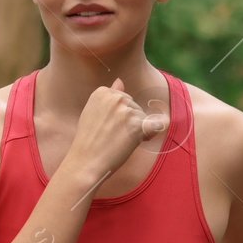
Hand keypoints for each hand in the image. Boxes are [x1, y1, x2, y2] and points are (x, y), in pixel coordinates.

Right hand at [65, 77, 168, 197]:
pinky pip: (157, 125)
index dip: (121, 115)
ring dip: (138, 131)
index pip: (123, 99)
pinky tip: (144, 139)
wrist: (85, 161)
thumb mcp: (93, 112)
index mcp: (102, 92)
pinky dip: (155, 131)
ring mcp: (126, 110)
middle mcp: (115, 97)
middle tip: (115, 138)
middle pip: (135, 107)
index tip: (111, 127)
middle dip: (131, 122)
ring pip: (144, 117)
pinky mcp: (137, 124)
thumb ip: (109, 97)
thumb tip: (120, 81)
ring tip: (120, 143)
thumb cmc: (88, 141)